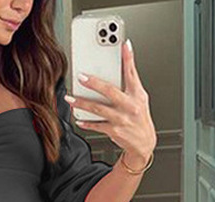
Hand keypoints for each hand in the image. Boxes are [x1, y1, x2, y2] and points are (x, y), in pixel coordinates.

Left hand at [64, 39, 156, 164]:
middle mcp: (130, 106)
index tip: (124, 44)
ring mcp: (121, 119)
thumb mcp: (140, 99)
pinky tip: (78, 118)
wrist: (143, 143)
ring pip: (98, 108)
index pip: (133, 73)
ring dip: (82, 103)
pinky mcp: (114, 130)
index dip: (129, 58)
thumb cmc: (139, 118)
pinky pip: (96, 124)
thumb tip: (119, 68)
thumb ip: (130, 84)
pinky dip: (86, 122)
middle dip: (94, 83)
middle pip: (110, 91)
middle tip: (81, 76)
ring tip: (70, 99)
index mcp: (137, 94)